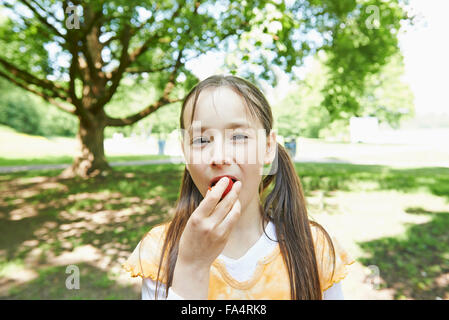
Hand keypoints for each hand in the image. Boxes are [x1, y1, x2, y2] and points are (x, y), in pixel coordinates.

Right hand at [171, 177, 241, 298]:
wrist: (193, 261)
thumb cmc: (190, 238)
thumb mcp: (192, 221)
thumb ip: (203, 207)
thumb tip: (213, 190)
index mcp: (196, 219)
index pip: (211, 198)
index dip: (220, 187)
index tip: (225, 179)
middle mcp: (208, 225)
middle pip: (225, 204)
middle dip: (233, 191)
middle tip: (237, 183)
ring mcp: (218, 232)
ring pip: (233, 212)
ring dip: (236, 201)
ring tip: (237, 193)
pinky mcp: (225, 238)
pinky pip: (233, 221)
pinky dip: (235, 211)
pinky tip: (236, 206)